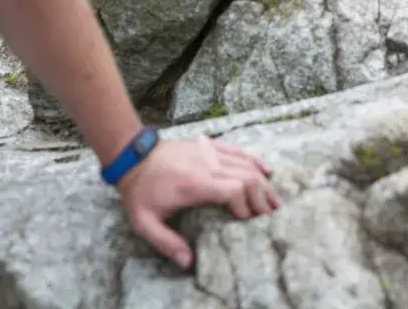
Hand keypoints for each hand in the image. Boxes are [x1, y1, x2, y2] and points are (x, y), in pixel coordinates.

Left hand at [119, 138, 281, 268]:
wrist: (133, 156)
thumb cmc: (140, 191)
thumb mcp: (145, 222)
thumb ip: (166, 242)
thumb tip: (189, 262)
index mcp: (195, 184)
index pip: (234, 190)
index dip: (246, 207)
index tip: (247, 223)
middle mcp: (208, 165)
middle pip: (247, 177)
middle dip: (262, 198)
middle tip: (270, 217)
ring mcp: (210, 152)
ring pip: (247, 164)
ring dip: (263, 183)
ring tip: (275, 202)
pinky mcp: (209, 146)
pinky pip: (238, 150)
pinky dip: (255, 161)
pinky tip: (267, 172)